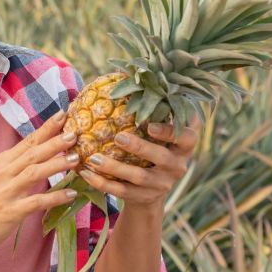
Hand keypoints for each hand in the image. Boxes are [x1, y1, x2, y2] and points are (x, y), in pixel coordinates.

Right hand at [0, 110, 80, 258]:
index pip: (27, 141)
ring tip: (75, 159)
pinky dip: (54, 197)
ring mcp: (6, 192)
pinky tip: (70, 194)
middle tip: (74, 133)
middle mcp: (3, 173)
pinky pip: (36, 202)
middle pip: (32, 154)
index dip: (46, 128)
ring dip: (56, 165)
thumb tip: (44, 149)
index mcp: (2, 162)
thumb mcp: (0, 176)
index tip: (63, 115)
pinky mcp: (11, 211)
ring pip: (34, 173)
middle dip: (54, 142)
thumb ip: (18, 163)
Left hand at [78, 117, 201, 210]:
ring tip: (93, 157)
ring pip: (138, 177)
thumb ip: (156, 109)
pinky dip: (102, 183)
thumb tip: (134, 73)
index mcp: (183, 146)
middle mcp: (176, 166)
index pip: (187, 138)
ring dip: (114, 167)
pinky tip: (85, 173)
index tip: (149, 125)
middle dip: (140, 147)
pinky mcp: (143, 198)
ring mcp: (161, 184)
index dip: (170, 132)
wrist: (151, 190)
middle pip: (161, 158)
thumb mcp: (161, 132)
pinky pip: (122, 191)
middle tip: (118, 137)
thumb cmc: (154, 146)